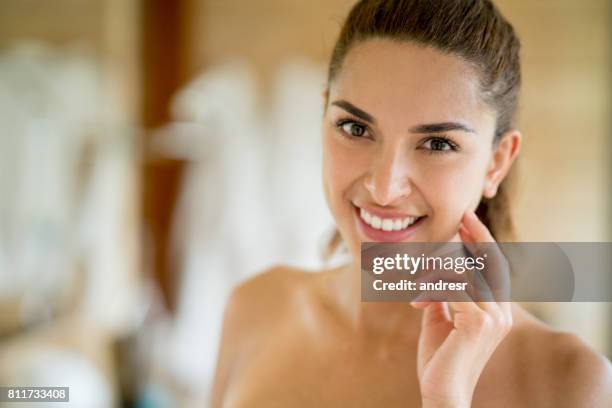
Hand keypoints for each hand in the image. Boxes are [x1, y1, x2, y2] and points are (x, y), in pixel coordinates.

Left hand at [410, 211, 512, 407]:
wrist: (442, 392)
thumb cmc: (440, 359)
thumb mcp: (441, 320)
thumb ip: (444, 296)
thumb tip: (436, 275)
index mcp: (497, 310)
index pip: (495, 268)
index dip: (483, 242)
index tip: (467, 221)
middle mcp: (501, 312)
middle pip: (492, 262)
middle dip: (477, 236)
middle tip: (462, 216)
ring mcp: (493, 317)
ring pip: (465, 272)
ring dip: (435, 272)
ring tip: (416, 280)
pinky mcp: (477, 323)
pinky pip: (452, 288)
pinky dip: (431, 287)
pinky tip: (415, 300)